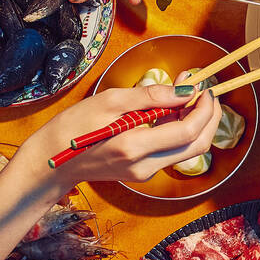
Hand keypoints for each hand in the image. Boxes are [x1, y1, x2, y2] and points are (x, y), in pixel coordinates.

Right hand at [15, 76, 220, 187]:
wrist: (50, 163)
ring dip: (196, 121)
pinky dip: (180, 130)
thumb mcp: (109, 101)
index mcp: (134, 148)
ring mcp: (145, 173)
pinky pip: (172, 151)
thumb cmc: (72, 128)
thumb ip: (151, 96)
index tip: (203, 86)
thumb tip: (185, 90)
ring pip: (187, 149)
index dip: (204, 108)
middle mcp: (145, 166)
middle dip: (209, 116)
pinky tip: (172, 109)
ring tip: (187, 92)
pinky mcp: (143, 172)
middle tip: (205, 89)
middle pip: (197, 145)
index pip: (188, 131)